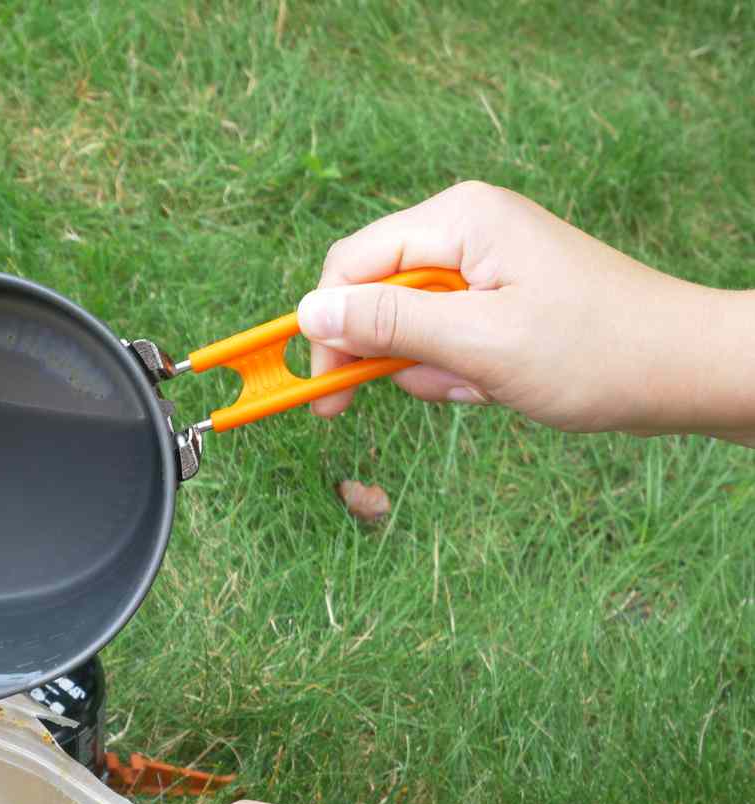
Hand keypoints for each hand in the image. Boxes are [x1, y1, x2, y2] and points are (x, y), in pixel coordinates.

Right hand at [296, 181, 754, 445]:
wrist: (685, 371)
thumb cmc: (597, 352)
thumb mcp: (480, 343)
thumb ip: (389, 325)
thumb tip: (308, 313)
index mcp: (460, 218)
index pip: (350, 265)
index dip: (325, 329)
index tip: (321, 391)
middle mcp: (466, 227)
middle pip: (375, 293)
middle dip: (390, 354)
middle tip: (405, 394)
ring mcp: (485, 260)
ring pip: (409, 324)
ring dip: (431, 369)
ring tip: (484, 385)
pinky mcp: (499, 294)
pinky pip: (445, 336)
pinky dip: (459, 371)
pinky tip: (499, 384)